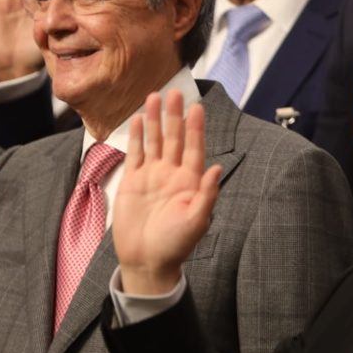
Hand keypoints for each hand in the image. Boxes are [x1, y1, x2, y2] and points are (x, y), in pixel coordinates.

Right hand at [113, 91, 220, 294]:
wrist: (146, 261)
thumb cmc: (175, 246)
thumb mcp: (196, 222)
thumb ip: (207, 195)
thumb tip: (218, 168)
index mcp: (190, 182)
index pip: (194, 148)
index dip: (195, 128)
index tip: (196, 107)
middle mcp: (172, 174)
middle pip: (174, 138)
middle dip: (174, 115)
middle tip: (174, 92)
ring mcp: (152, 176)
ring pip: (154, 140)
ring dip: (154, 120)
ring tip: (154, 97)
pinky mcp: (134, 181)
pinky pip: (136, 153)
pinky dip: (137, 136)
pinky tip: (138, 120)